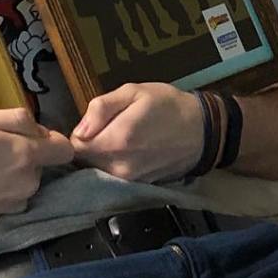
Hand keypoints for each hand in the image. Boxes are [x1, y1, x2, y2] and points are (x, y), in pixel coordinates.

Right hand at [0, 108, 72, 236]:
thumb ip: (17, 119)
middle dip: (24, 152)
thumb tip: (39, 129)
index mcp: (26, 156)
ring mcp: (16, 203)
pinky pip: (12, 195)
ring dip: (11, 170)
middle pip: (42, 163)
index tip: (29, 135)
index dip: (50, 138)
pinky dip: (1, 187)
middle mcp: (28, 183)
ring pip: (26, 179)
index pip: (65, 149)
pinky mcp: (3, 216)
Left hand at [69, 83, 203, 183]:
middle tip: (108, 127)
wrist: (202, 131)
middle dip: (90, 144)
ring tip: (121, 137)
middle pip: (84, 160)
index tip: (94, 123)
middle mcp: (119, 166)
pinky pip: (113, 175)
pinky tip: (131, 150)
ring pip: (98, 169)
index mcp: (116, 140)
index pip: (75, 146)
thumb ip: (101, 108)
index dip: (80, 132)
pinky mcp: (137, 186)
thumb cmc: (167, 105)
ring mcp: (129, 180)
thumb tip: (79, 130)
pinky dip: (115, 164)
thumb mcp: (133, 92)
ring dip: (102, 155)